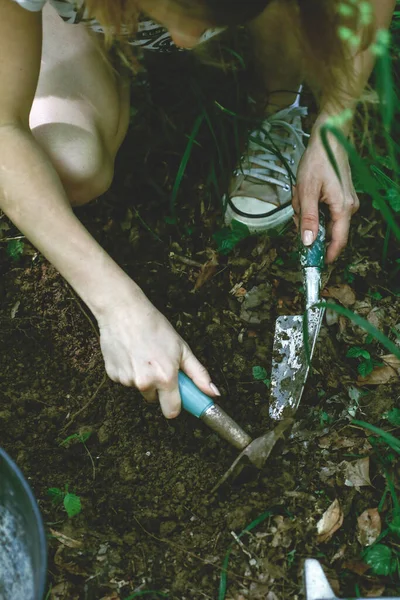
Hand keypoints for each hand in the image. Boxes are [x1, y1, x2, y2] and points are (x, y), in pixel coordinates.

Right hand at [97, 283, 218, 417]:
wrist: (124, 311)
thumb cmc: (155, 326)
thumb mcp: (183, 349)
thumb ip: (199, 374)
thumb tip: (213, 393)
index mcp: (165, 378)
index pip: (172, 411)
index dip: (176, 404)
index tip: (178, 396)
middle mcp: (145, 383)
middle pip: (155, 400)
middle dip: (159, 388)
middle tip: (160, 366)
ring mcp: (127, 380)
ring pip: (140, 388)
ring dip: (144, 378)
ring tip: (144, 355)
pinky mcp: (112, 375)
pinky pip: (126, 381)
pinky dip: (130, 372)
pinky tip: (131, 355)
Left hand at [292, 125, 358, 262]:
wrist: (328, 138)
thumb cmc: (319, 160)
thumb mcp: (307, 191)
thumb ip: (307, 218)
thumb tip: (307, 241)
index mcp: (343, 208)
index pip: (339, 240)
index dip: (327, 254)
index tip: (315, 262)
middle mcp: (349, 207)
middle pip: (326, 229)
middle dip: (307, 221)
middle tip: (297, 206)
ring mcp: (346, 201)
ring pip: (322, 218)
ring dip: (307, 210)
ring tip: (301, 192)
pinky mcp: (341, 196)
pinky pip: (324, 209)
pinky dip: (312, 203)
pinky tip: (306, 190)